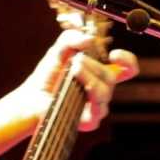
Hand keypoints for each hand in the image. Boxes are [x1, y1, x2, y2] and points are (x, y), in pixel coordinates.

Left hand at [13, 29, 139, 130]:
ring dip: (89, 77)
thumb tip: (89, 39)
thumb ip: (71, 38)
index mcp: (100, 74)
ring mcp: (97, 107)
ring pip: (105, 91)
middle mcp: (102, 90)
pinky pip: (98, 109)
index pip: (127, 70)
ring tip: (73, 70)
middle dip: (94, 65)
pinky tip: (80, 87)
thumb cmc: (47, 75)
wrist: (31, 97)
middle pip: (112, 77)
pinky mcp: (90, 121)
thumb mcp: (58, 50)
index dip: (127, 61)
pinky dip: (91, 95)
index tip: (114, 54)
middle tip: (75, 60)